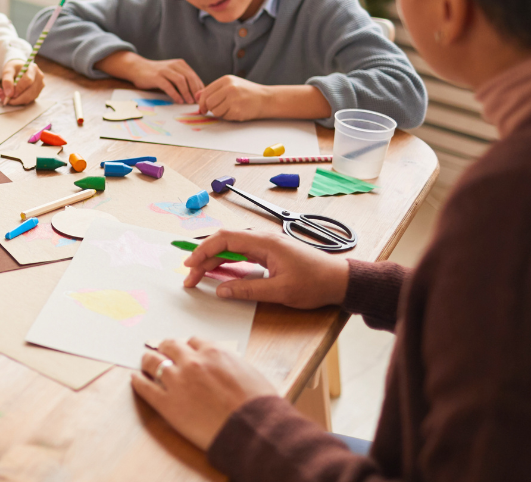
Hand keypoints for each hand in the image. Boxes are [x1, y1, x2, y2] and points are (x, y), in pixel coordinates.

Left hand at [0, 60, 44, 104]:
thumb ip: (7, 81)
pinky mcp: (38, 92)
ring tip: (6, 97)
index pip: (28, 80)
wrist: (19, 69)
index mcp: (33, 68)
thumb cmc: (14, 69)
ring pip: (30, 98)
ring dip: (17, 100)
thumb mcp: (7, 71)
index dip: (18, 89)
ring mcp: (40, 85)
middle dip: (16, 98)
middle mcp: (39, 77)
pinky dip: (20, 101)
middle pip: (30, 92)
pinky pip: (29, 100)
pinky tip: (12, 97)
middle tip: (5, 99)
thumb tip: (9, 94)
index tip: (9, 95)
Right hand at [98, 51, 203, 102]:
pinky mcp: (156, 77)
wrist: (138, 68)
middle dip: (195, 91)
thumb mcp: (172, 73)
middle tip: (198, 102)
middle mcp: (174, 65)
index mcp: (180, 64)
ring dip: (186, 93)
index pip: (194, 76)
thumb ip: (182, 80)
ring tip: (189, 102)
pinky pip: (168, 86)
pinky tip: (178, 101)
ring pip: (180, 81)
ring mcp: (165, 70)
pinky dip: (175, 94)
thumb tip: (196, 93)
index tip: (202, 98)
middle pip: (189, 78)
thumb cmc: (157, 74)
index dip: (199, 88)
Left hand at [130, 338, 277, 450]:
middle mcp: (192, 362)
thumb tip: (224, 368)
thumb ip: (230, 365)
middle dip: (165, 348)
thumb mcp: (249, 373)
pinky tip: (135, 378)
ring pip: (153, 361)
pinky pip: (145, 387)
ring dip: (148, 360)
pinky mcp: (167, 404)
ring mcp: (177, 382)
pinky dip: (137, 381)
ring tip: (145, 361)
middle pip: (170, 345)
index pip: (193, 341)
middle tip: (161, 351)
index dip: (188, 347)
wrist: (253, 429)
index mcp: (214, 352)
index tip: (184, 351)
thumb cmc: (259, 405)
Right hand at [183, 229, 349, 308]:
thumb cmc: (315, 283)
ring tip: (199, 275)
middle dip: (203, 257)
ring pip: (231, 248)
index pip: (224, 239)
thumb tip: (221, 290)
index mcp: (264, 243)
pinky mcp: (270, 253)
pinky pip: (242, 254)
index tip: (190, 265)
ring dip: (213, 260)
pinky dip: (226, 262)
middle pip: (224, 242)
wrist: (340, 280)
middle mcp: (263, 239)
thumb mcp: (280, 291)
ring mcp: (266, 246)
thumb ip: (247, 290)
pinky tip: (219, 272)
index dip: (203, 251)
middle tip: (190, 276)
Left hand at [195, 76, 271, 120]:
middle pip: (208, 102)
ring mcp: (233, 99)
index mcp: (226, 80)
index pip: (206, 92)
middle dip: (209, 109)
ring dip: (219, 113)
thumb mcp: (230, 85)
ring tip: (229, 109)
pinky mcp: (237, 110)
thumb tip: (196, 96)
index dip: (201, 102)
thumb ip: (213, 90)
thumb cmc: (246, 92)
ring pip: (215, 111)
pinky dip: (227, 116)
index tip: (202, 108)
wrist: (266, 99)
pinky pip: (224, 116)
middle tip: (215, 110)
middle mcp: (229, 88)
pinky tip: (235, 111)